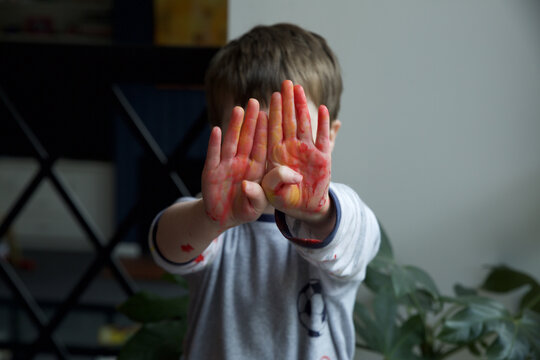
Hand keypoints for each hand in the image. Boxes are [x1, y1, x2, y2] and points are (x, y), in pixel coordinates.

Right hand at [202, 99, 267, 227]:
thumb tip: (249, 184)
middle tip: (256, 102)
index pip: (262, 146)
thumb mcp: (255, 207)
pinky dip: (214, 143)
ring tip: (239, 109)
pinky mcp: (211, 171)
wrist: (223, 218)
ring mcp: (226, 165)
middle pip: (247, 138)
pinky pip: (213, 155)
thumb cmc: (244, 209)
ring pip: (231, 142)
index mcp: (257, 169)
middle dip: (251, 121)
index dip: (265, 131)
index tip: (270, 114)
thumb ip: (258, 196)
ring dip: (234, 126)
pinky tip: (215, 130)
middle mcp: (242, 162)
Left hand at [262, 80, 331, 223]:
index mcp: (276, 155)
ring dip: (303, 107)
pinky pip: (324, 138)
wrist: (304, 208)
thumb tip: (281, 173)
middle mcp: (292, 148)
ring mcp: (308, 151)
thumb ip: (273, 182)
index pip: (274, 129)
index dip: (274, 113)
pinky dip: (324, 125)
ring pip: (305, 124)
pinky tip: (324, 110)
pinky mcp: (323, 157)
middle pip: (289, 121)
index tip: (272, 96)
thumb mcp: (272, 194)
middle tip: (285, 82)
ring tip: (300, 89)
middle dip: (287, 102)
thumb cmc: (284, 199)